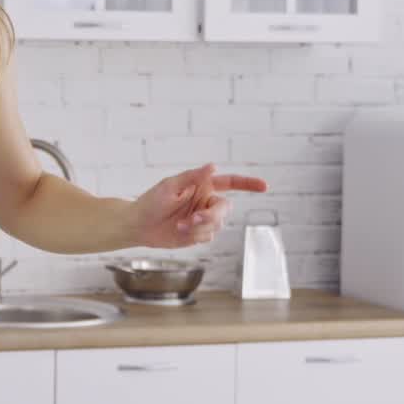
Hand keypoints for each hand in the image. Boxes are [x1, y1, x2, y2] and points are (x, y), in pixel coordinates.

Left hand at [127, 163, 268, 248]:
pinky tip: (181, 232)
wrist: (139, 226)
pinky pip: (208, 237)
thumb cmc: (151, 202)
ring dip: (199, 227)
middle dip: (211, 215)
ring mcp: (203, 219)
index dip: (248, 184)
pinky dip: (196, 236)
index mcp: (203, 186)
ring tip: (180, 226)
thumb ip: (192, 177)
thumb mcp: (169, 186)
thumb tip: (212, 166)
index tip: (264, 186)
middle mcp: (206, 201)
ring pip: (217, 225)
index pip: (230, 183)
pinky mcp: (199, 234)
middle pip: (225, 208)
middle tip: (193, 219)